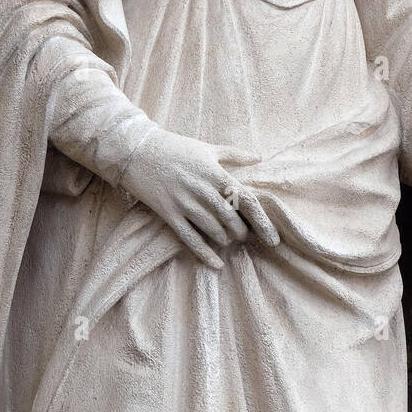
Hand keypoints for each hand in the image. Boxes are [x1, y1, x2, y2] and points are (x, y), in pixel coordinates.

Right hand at [120, 126, 279, 269]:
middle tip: (242, 234)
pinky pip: (190, 238)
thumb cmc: (176, 148)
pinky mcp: (169, 214)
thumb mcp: (207, 148)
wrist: (138, 151)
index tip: (273, 237)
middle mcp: (202, 190)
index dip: (263, 221)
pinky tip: (216, 263)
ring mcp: (185, 203)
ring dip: (225, 239)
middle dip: (241, 232)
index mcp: (215, 173)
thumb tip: (259, 157)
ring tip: (228, 239)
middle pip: (232, 220)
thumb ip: (234, 154)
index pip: (247, 200)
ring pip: (213, 230)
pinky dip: (205, 253)